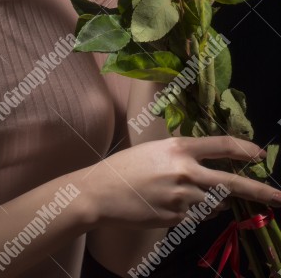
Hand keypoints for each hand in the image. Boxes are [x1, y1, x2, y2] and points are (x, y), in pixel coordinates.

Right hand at [83, 136, 280, 228]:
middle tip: (280, 196)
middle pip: (232, 184)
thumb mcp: (155, 151)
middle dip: (260, 191)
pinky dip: (193, 212)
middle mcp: (185, 172)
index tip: (260, 154)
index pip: (221, 146)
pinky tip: (172, 204)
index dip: (244, 149)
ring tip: (189, 193)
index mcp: (179, 148)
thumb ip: (184, 158)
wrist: (101, 192)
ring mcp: (182, 198)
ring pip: (215, 204)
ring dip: (214, 202)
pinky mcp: (176, 219)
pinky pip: (197, 217)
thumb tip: (210, 173)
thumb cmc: (126, 167)